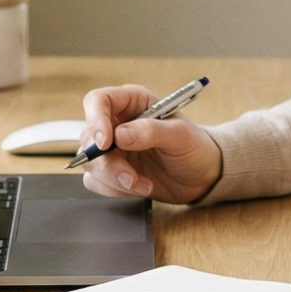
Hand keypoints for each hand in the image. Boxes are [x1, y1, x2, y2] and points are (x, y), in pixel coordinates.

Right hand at [78, 85, 223, 202]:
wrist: (201, 176)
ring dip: (114, 179)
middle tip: (130, 176)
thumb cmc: (194, 147)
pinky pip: (96, 181)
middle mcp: (116, 122)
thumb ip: (151, 131)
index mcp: (132, 102)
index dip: (95, 120)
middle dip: (108, 162)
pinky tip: (139, 187)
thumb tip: (121, 135)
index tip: (105, 143)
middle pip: (89, 137)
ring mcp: (112, 148)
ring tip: (143, 184)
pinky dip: (115, 190)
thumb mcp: (180, 135)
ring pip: (90, 162)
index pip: (98, 101)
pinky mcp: (111, 171)